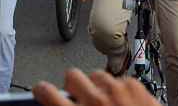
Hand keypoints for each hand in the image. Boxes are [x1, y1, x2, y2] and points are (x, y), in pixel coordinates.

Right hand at [33, 68, 158, 105]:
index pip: (47, 93)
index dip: (43, 91)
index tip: (43, 91)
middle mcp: (95, 100)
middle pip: (72, 75)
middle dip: (74, 85)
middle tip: (79, 97)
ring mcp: (116, 90)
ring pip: (97, 75)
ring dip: (98, 86)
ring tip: (103, 101)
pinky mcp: (135, 86)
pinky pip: (120, 80)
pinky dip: (120, 89)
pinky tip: (123, 102)